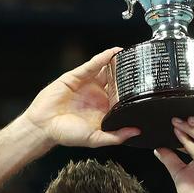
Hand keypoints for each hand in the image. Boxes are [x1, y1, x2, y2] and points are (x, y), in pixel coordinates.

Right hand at [22, 47, 139, 148]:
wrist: (44, 126)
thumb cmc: (67, 134)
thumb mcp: (96, 138)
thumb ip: (116, 136)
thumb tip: (137, 132)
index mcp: (104, 110)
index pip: (123, 98)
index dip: (135, 93)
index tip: (149, 88)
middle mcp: (98, 96)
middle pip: (117, 82)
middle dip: (129, 75)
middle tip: (144, 68)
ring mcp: (88, 85)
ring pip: (106, 71)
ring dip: (118, 64)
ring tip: (132, 56)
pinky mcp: (77, 76)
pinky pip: (92, 65)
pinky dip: (103, 58)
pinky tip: (113, 53)